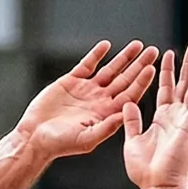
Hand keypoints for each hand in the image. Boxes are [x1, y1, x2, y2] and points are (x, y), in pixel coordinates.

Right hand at [18, 41, 158, 160]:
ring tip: (137, 44)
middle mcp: (100, 100)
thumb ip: (107, 127)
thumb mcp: (87, 139)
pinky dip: (96, 54)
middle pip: (124, 79)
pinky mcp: (71, 81)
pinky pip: (87, 64)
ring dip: (123, 57)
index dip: (141, 81)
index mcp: (107, 114)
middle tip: (153, 51)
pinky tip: (107, 46)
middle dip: (139, 65)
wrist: (34, 137)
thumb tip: (126, 115)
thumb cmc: (60, 144)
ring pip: (110, 70)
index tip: (151, 69)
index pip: (130, 94)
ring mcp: (87, 90)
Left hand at [122, 42, 187, 188]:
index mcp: (162, 119)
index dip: (168, 72)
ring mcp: (185, 120)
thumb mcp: (132, 141)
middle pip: (184, 84)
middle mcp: (176, 116)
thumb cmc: (145, 171)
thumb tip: (127, 104)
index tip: (168, 54)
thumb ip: (132, 121)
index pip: (166, 89)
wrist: (157, 186)